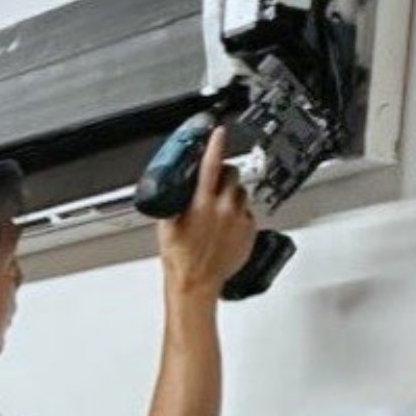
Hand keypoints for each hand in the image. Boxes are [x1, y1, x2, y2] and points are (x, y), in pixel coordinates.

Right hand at [159, 128, 255, 295]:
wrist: (197, 282)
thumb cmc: (180, 259)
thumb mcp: (166, 226)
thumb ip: (174, 204)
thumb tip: (176, 191)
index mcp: (200, 204)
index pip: (210, 165)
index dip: (215, 145)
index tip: (219, 132)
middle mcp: (223, 209)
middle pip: (232, 174)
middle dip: (225, 173)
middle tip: (216, 180)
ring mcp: (238, 220)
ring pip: (242, 193)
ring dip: (232, 194)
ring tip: (220, 208)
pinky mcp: (249, 231)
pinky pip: (248, 213)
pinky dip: (238, 213)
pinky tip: (226, 225)